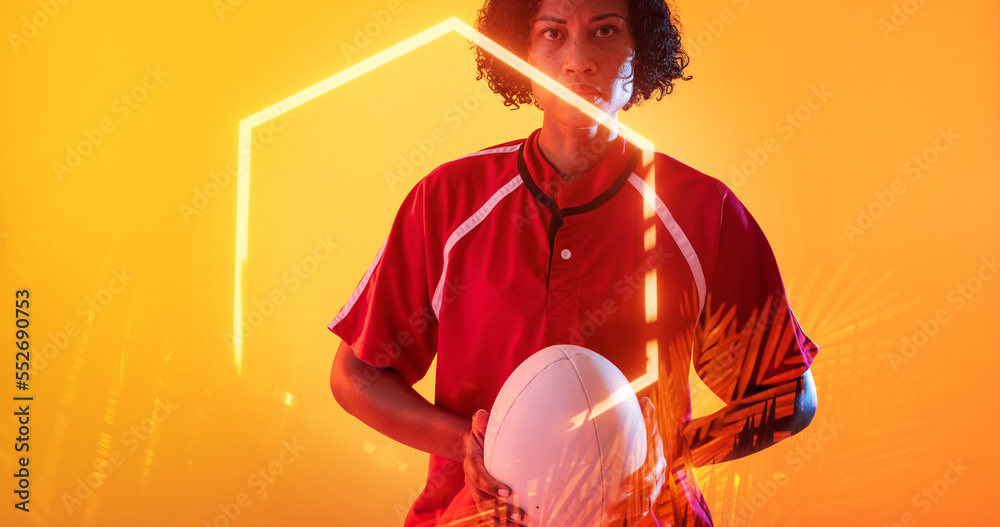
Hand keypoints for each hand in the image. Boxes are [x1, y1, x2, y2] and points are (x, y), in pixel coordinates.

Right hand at [463, 409, 525, 525]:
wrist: (472, 448)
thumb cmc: (481, 437)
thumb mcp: (480, 428)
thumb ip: (481, 423)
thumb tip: (482, 414)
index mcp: (471, 464)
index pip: (480, 477)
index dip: (492, 486)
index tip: (508, 493)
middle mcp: (471, 482)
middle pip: (483, 500)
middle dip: (500, 509)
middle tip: (519, 514)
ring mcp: (477, 493)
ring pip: (487, 511)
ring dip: (503, 519)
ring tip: (520, 523)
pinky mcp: (483, 500)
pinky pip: (490, 515)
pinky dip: (501, 522)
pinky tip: (516, 526)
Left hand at [606, 397, 666, 525]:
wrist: (652, 454)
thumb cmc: (646, 440)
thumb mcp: (648, 430)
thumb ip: (647, 419)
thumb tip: (646, 400)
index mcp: (657, 465)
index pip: (650, 477)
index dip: (639, 483)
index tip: (623, 487)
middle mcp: (656, 484)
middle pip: (646, 500)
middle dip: (628, 507)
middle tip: (609, 511)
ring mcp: (650, 495)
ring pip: (640, 511)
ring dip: (624, 518)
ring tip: (606, 520)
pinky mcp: (642, 503)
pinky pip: (635, 516)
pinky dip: (624, 522)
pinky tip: (608, 524)